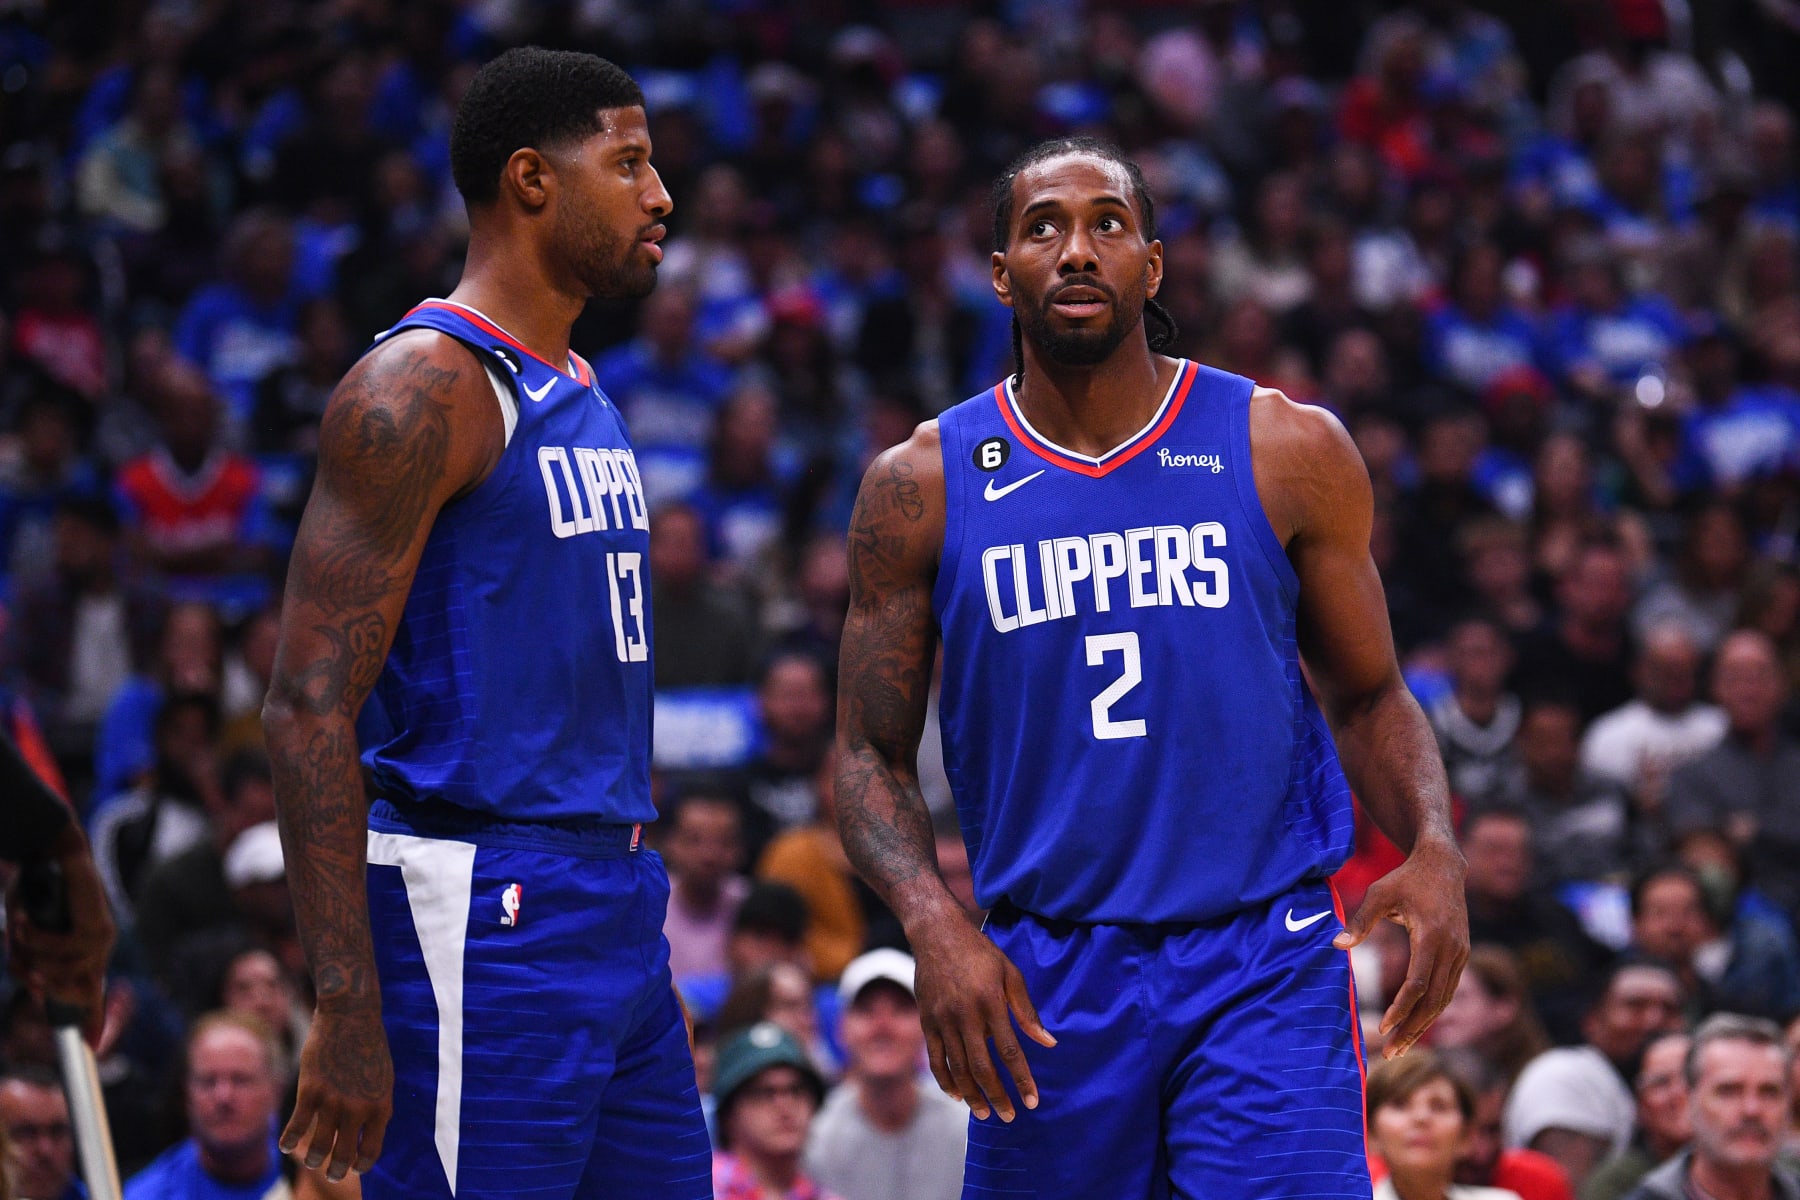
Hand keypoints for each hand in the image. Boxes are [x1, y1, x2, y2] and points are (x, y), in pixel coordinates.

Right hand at [6, 826, 115, 1045]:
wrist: (53, 856)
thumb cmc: (38, 896)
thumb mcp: (27, 937)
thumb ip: (30, 963)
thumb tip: (37, 991)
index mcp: (86, 955)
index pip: (94, 994)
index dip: (93, 1020)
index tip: (91, 1046)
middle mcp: (99, 950)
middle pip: (73, 991)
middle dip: (36, 979)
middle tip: (19, 953)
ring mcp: (102, 940)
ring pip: (61, 972)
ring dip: (31, 954)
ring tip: (21, 927)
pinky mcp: (96, 927)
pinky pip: (59, 950)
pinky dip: (36, 939)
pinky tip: (27, 922)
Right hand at [282, 1002, 392, 1181]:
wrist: (351, 1016)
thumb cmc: (369, 1047)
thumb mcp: (383, 1079)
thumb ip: (375, 1107)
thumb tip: (367, 1133)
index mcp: (381, 1106)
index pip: (371, 1150)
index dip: (361, 1165)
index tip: (354, 1168)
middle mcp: (358, 1109)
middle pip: (343, 1155)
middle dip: (336, 1170)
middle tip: (331, 1174)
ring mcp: (333, 1101)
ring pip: (319, 1147)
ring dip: (313, 1160)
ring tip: (311, 1161)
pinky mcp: (310, 1091)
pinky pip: (297, 1127)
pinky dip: (289, 1142)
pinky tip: (286, 1146)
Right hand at [911, 909, 1055, 1121]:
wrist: (936, 934)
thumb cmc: (980, 953)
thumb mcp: (1010, 973)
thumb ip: (1027, 1010)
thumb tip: (1048, 1042)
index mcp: (990, 1003)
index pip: (1010, 1051)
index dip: (1022, 1079)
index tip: (1032, 1100)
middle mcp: (965, 1015)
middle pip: (982, 1067)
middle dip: (997, 1096)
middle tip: (1010, 1116)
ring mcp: (942, 1020)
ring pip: (958, 1068)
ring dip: (973, 1095)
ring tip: (985, 1114)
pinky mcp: (926, 1021)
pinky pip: (936, 1059)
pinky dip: (946, 1080)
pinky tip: (957, 1095)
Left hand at [1334, 840, 1468, 1057]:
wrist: (1443, 865)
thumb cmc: (1405, 879)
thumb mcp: (1379, 894)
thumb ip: (1359, 922)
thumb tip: (1335, 946)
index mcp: (1432, 936)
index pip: (1418, 984)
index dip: (1400, 1008)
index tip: (1383, 1027)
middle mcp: (1452, 949)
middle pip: (1433, 1000)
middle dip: (1412, 1028)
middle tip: (1391, 1053)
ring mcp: (1461, 953)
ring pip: (1444, 999)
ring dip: (1424, 1024)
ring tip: (1401, 1046)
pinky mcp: (1462, 954)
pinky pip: (1448, 989)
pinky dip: (1433, 1009)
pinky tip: (1416, 1023)